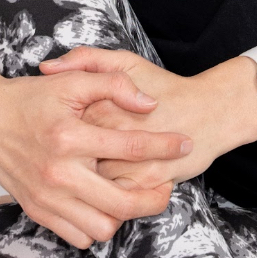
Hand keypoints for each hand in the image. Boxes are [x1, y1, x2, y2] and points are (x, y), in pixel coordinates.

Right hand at [0, 62, 192, 248]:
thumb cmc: (29, 98)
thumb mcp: (72, 81)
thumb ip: (113, 85)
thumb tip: (149, 104)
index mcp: (70, 135)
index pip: (130, 146)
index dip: (164, 145)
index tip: (184, 143)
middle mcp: (58, 171)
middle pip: (122, 202)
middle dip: (155, 197)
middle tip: (167, 184)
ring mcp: (47, 196)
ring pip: (102, 226)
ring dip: (123, 214)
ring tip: (134, 194)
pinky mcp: (37, 210)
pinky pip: (78, 235)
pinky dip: (96, 224)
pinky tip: (104, 202)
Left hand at [39, 47, 256, 191]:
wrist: (209, 112)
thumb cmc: (165, 86)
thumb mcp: (126, 61)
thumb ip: (86, 59)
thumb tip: (47, 67)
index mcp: (103, 104)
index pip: (62, 122)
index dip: (56, 128)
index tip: (59, 131)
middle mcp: (113, 134)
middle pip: (73, 154)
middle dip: (65, 159)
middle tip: (67, 156)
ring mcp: (130, 162)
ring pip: (90, 181)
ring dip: (82, 182)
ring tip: (81, 175)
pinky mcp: (146, 183)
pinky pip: (114, 198)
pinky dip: (106, 197)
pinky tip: (107, 186)